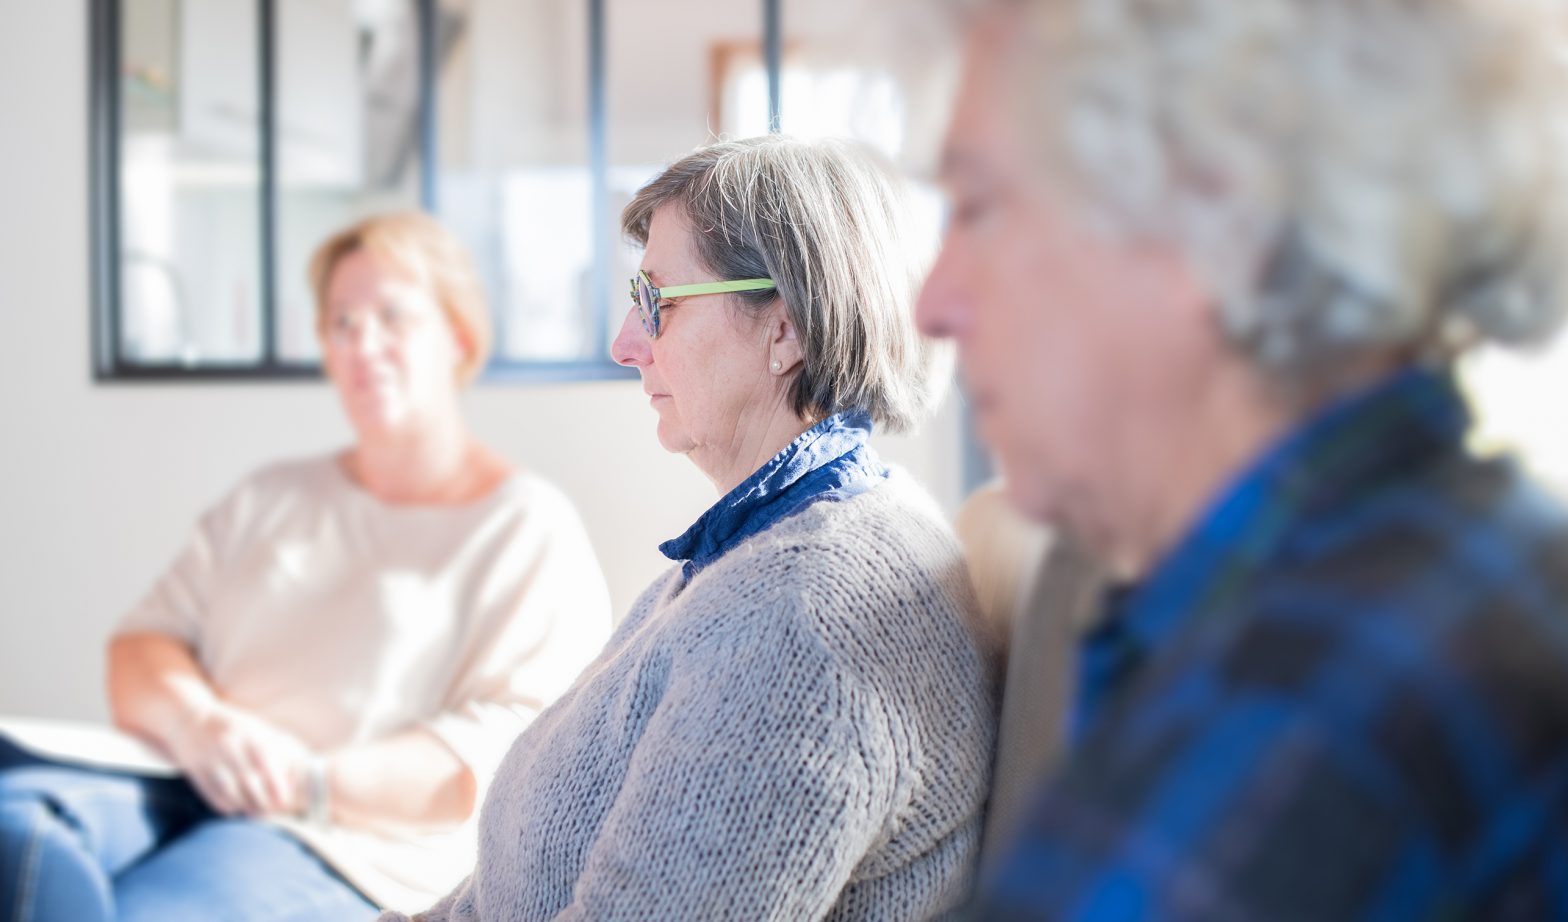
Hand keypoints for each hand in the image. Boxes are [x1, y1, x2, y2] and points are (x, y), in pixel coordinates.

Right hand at [169, 701, 313, 817]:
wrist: (189, 721)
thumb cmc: (235, 727)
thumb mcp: (258, 729)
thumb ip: (278, 747)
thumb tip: (299, 770)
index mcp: (249, 734)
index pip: (265, 763)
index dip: (276, 785)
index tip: (284, 801)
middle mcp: (229, 747)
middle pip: (249, 783)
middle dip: (264, 802)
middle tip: (273, 811)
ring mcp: (210, 760)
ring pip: (232, 794)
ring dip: (247, 808)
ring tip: (257, 812)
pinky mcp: (196, 774)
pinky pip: (215, 798)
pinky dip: (229, 807)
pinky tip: (238, 806)